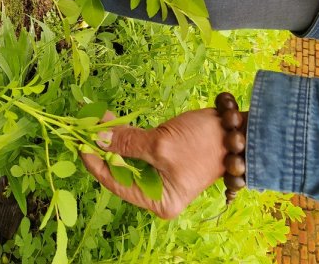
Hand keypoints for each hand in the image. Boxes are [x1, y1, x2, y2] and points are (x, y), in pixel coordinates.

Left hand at [80, 109, 232, 218]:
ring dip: (112, 138)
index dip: (95, 161)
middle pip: (119, 170)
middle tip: (84, 124)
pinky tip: (113, 121)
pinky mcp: (166, 159)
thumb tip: (97, 139)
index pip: (116, 183)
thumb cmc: (205, 143)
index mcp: (159, 201)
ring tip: (97, 118)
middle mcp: (159, 193)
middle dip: (102, 146)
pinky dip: (126, 136)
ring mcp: (162, 176)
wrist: (239, 130)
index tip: (79, 141)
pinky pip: (138, 149)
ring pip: (127, 157)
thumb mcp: (161, 144)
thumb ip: (128, 143)